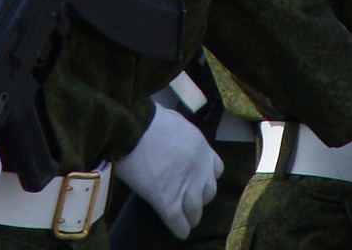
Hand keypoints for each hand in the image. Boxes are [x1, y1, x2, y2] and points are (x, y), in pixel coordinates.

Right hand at [114, 105, 222, 238]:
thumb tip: (176, 145)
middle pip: (209, 193)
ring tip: (186, 220)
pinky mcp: (167, 200)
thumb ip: (182, 139)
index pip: (216, 171)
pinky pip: (178, 221)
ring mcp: (186, 187)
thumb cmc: (150, 121)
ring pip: (196, 211)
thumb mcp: (176, 123)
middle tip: (190, 200)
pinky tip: (179, 231)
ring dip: (191, 216)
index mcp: (202, 149)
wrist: (135, 128)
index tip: (199, 182)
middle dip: (201, 198)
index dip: (206, 178)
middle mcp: (200, 170)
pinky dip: (179, 228)